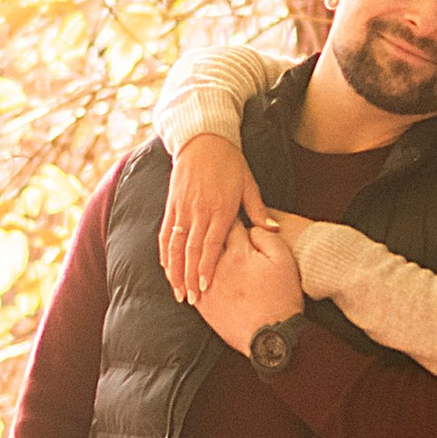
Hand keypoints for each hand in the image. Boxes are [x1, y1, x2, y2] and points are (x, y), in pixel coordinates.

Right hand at [160, 133, 267, 300]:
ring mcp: (182, 208)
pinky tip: (166, 268)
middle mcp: (199, 211)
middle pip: (191, 250)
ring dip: (174, 270)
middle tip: (191, 299)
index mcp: (220, 208)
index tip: (205, 288)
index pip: (211, 245)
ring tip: (177, 290)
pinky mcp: (172, 204)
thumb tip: (272, 230)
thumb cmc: (230, 162)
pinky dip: (164, 252)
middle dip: (189, 277)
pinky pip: (165, 232)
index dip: (206, 268)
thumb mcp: (248, 183)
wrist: (203, 139)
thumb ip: (258, 209)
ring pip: (175, 245)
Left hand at [196, 216, 303, 356]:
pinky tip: (188, 272)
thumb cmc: (281, 298)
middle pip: (207, 241)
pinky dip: (187, 276)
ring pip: (194, 262)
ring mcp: (206, 286)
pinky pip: (188, 284)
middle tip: (211, 226)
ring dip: (195, 253)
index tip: (230, 213)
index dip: (231, 217)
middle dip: (210, 232)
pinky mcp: (203, 305)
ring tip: (197, 246)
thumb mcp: (284, 261)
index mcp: (238, 252)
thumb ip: (266, 237)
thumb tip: (252, 227)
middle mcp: (217, 266)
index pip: (229, 224)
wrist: (271, 337)